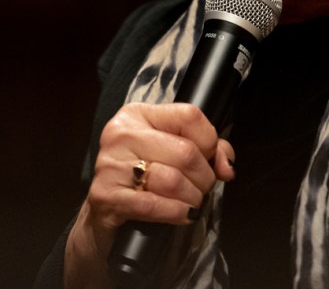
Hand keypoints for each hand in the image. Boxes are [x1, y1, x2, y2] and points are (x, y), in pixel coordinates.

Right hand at [63, 102, 235, 288]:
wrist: (102, 212)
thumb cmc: (142, 177)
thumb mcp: (171, 150)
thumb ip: (207, 150)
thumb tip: (226, 166)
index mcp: (138, 114)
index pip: (189, 115)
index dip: (210, 141)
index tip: (210, 158)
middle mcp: (121, 133)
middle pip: (186, 152)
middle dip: (204, 177)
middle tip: (202, 188)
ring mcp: (111, 164)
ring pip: (173, 180)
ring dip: (192, 198)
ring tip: (191, 202)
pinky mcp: (105, 195)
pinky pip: (154, 204)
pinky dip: (176, 212)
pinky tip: (183, 214)